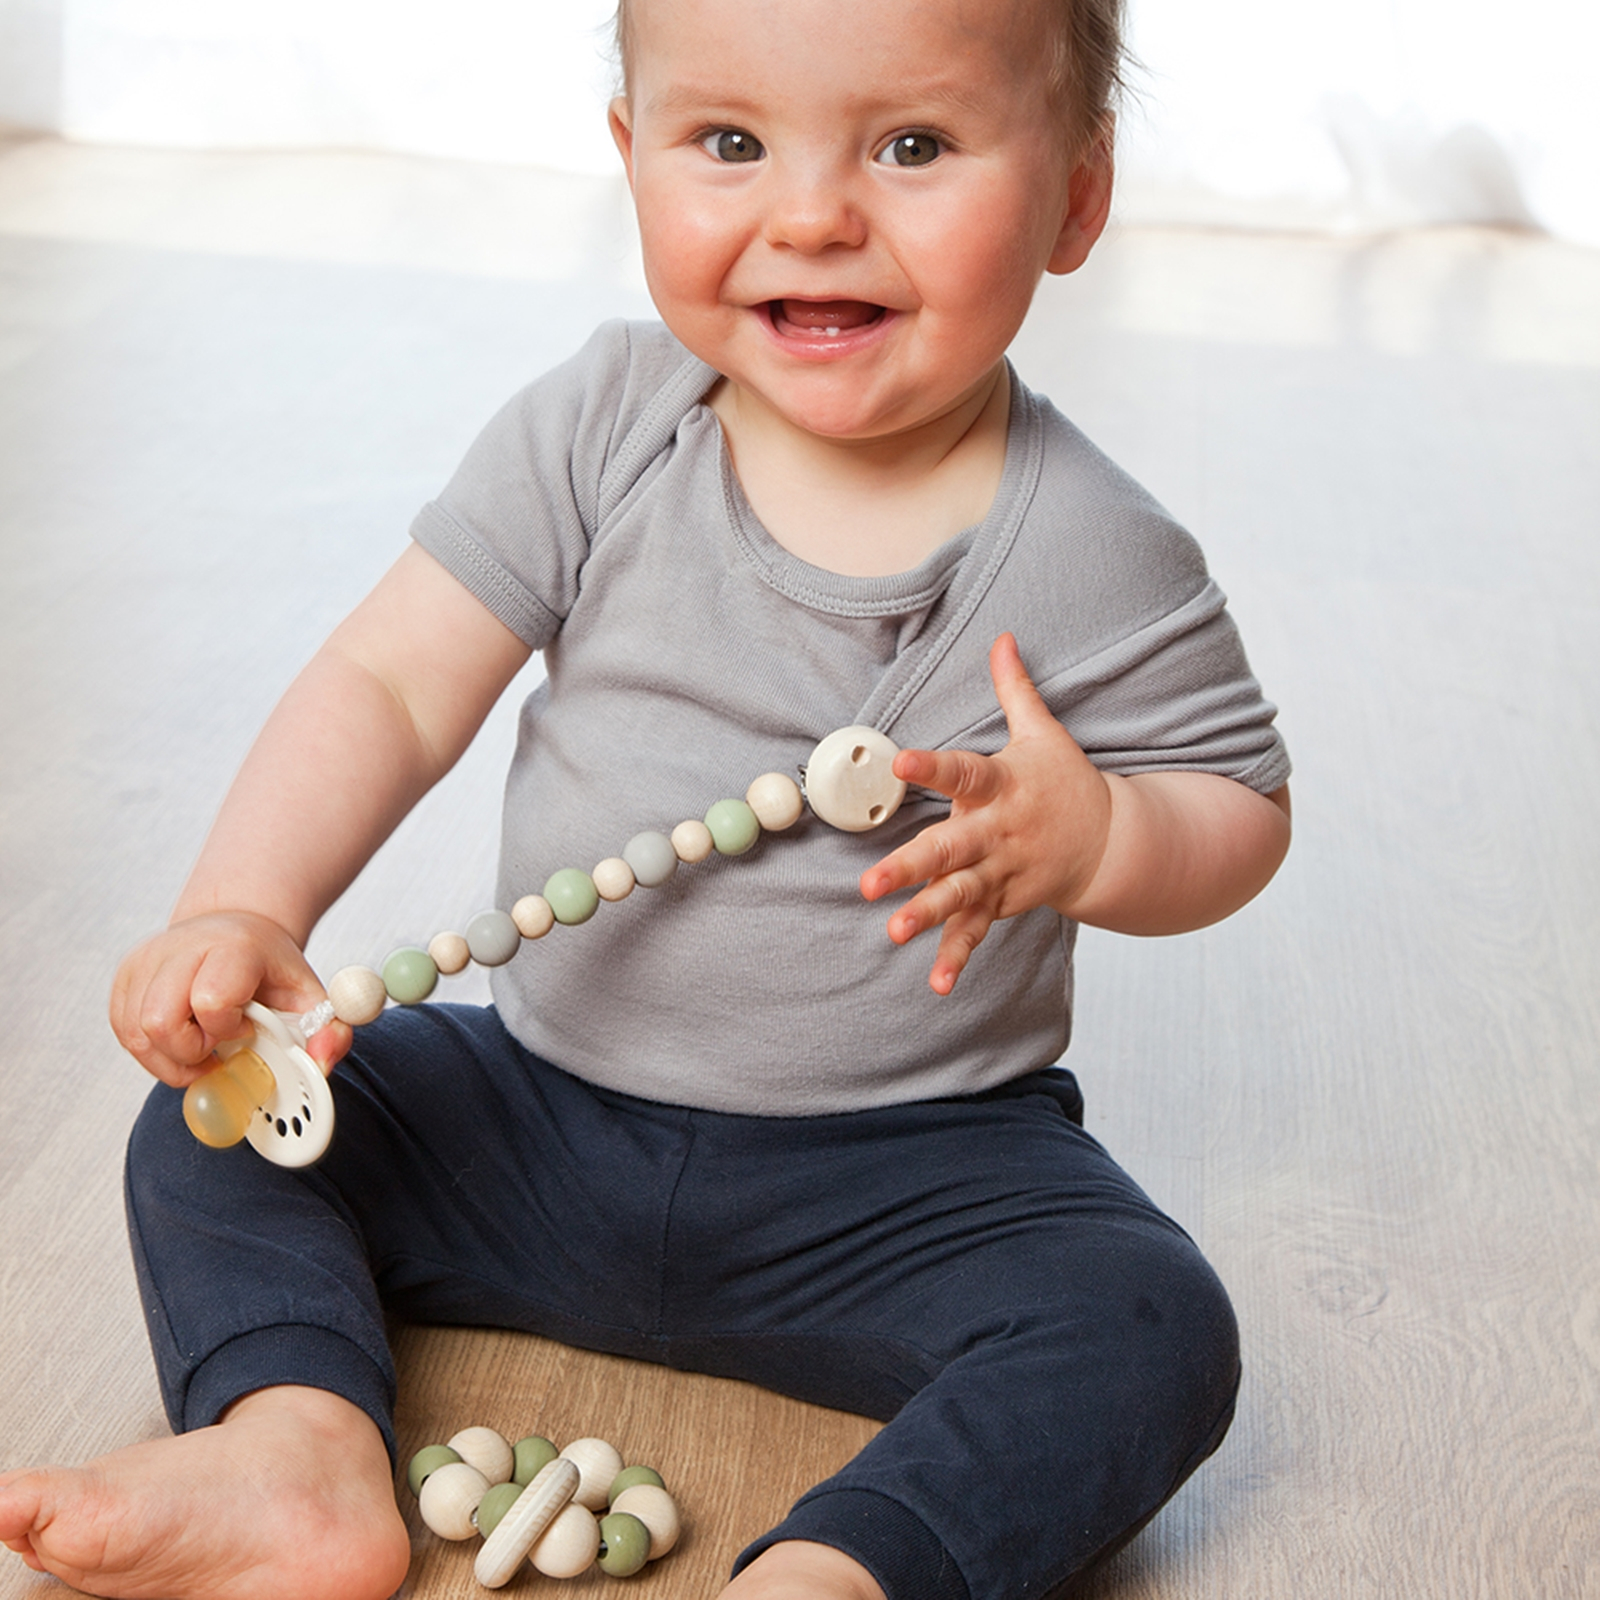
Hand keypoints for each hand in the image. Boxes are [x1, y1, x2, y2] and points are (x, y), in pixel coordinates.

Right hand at [109, 910, 350, 1085]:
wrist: (237, 928)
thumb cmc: (271, 969)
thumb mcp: (311, 996)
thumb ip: (331, 1032)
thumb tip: (322, 1063)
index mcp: (234, 947)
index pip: (211, 1001)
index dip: (226, 1028)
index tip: (246, 1028)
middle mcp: (183, 947)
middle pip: (162, 1023)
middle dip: (191, 1051)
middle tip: (218, 1046)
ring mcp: (148, 959)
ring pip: (136, 1033)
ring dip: (170, 1056)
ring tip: (201, 1043)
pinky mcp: (126, 976)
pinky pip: (124, 1032)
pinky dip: (152, 1050)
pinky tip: (181, 1038)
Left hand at [860, 633, 1111, 994]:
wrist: (1112, 842)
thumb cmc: (1064, 781)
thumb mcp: (1045, 732)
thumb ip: (1014, 690)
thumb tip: (1001, 637)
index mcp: (1003, 786)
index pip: (964, 771)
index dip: (932, 767)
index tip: (900, 762)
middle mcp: (1000, 832)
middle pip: (951, 849)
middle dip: (911, 866)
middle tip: (869, 882)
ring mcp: (1003, 872)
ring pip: (960, 895)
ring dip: (927, 914)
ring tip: (892, 931)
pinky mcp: (1005, 901)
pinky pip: (978, 931)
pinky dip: (958, 958)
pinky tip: (936, 983)